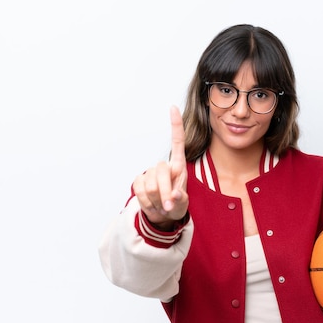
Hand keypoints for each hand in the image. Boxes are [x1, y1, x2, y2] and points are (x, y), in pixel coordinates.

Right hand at [133, 106, 188, 227]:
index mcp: (178, 166)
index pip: (177, 142)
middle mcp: (164, 166)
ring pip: (151, 185)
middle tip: (168, 206)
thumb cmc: (176, 205)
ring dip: (157, 200)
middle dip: (165, 193)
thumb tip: (174, 196)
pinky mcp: (139, 180)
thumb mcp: (183, 204)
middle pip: (162, 172)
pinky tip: (152, 203)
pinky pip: (141, 191)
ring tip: (161, 204)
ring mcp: (150, 172)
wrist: (162, 214)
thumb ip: (180, 200)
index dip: (175, 125)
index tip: (173, 107)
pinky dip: (147, 202)